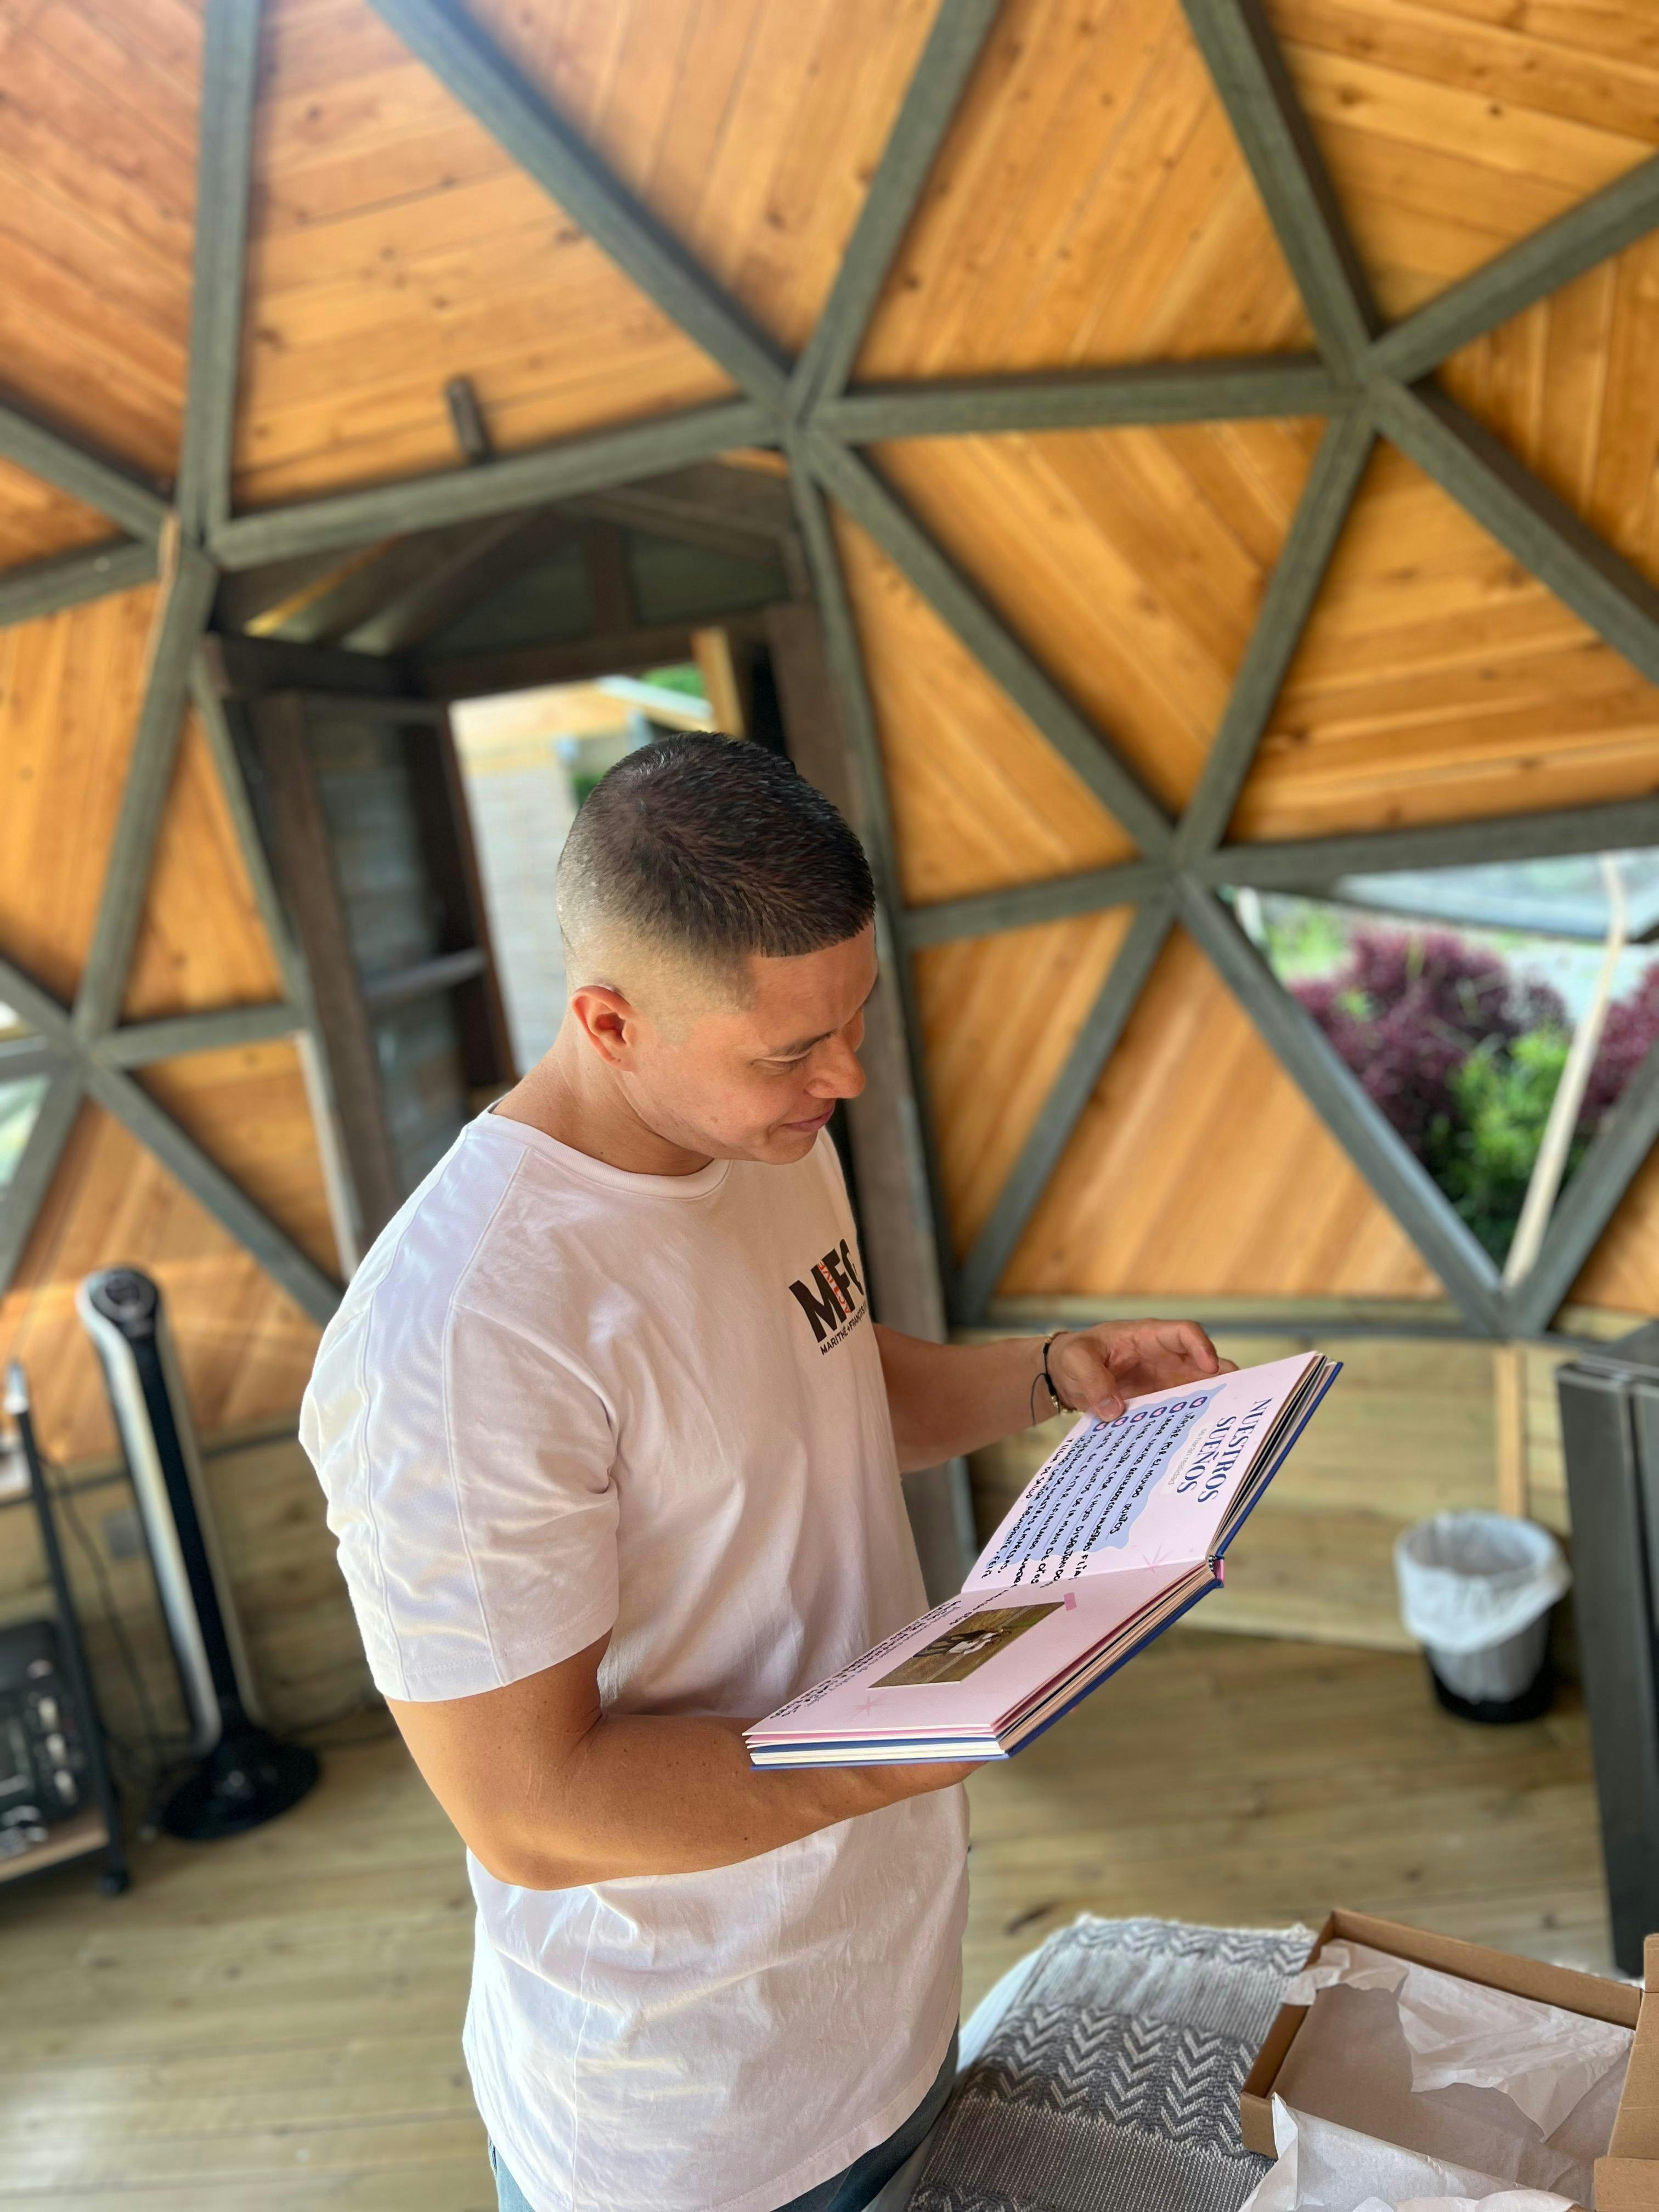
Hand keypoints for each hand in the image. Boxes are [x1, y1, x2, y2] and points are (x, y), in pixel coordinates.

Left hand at [1047, 1320, 1234, 1422]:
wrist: (1065, 1375)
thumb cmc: (1073, 1356)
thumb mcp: (1076, 1361)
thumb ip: (1093, 1380)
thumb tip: (1115, 1411)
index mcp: (1148, 1336)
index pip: (1184, 1333)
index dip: (1201, 1347)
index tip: (1209, 1367)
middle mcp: (1164, 1358)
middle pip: (1204, 1364)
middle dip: (1224, 1379)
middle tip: (1239, 1401)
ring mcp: (1164, 1382)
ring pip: (1199, 1390)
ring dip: (1213, 1404)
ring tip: (1225, 1425)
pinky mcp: (1158, 1403)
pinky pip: (1180, 1411)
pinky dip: (1190, 1423)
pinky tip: (1196, 1441)